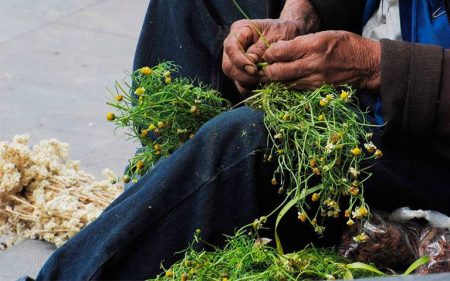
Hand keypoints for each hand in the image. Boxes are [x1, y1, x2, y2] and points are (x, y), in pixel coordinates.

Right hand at [222, 19, 307, 94]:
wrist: (291, 34)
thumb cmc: (283, 31)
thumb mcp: (275, 36)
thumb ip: (261, 49)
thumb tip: (250, 63)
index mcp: (240, 30)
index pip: (230, 48)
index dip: (239, 61)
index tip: (254, 70)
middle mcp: (234, 44)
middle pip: (228, 65)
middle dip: (244, 75)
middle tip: (261, 76)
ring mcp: (236, 58)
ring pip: (233, 76)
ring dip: (247, 81)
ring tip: (264, 78)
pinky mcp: (242, 70)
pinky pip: (240, 83)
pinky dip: (249, 87)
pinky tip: (261, 84)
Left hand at [261, 31, 380, 90]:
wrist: (366, 66)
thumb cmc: (345, 46)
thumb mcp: (323, 35)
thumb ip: (300, 43)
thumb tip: (279, 49)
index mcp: (313, 46)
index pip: (280, 52)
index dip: (269, 53)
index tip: (266, 53)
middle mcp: (312, 65)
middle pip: (277, 72)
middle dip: (266, 70)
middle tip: (264, 67)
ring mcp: (313, 80)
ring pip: (283, 83)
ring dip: (275, 80)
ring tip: (272, 74)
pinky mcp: (315, 91)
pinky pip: (294, 89)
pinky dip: (286, 85)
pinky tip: (284, 81)